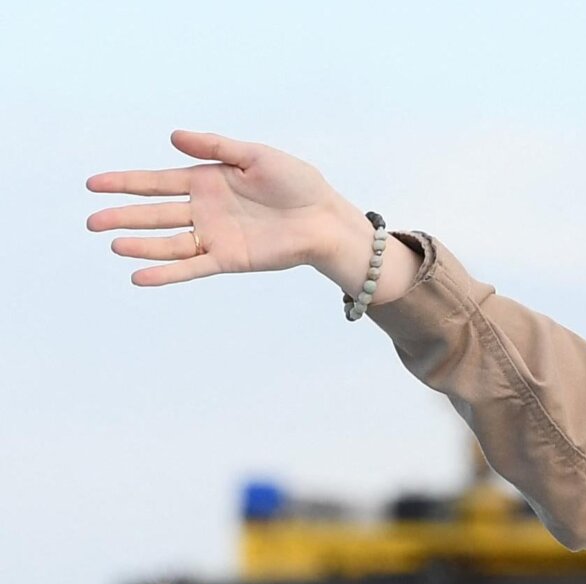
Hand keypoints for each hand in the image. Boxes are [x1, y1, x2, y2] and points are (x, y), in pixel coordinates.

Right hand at [87, 130, 367, 287]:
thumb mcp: (255, 156)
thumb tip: (172, 136)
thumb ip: (215, 147)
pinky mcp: (229, 259)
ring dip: (141, 245)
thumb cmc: (297, 183)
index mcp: (206, 181)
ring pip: (168, 242)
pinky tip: (140, 276)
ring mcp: (214, 236)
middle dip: (123, 216)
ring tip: (113, 244)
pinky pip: (192, 267)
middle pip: (155, 214)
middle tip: (92, 220)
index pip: (156, 182)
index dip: (125, 183)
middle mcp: (204, 210)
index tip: (94, 184)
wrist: (325, 219)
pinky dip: (167, 273)